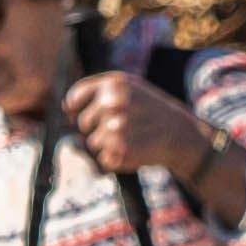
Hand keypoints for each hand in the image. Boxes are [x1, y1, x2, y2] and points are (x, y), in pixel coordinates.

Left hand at [57, 70, 224, 185]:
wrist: (180, 134)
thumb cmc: (150, 110)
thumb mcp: (129, 89)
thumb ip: (97, 93)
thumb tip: (64, 108)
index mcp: (114, 84)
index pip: (74, 99)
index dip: (75, 109)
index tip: (81, 115)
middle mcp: (112, 103)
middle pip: (82, 124)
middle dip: (95, 129)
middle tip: (122, 127)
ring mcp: (116, 128)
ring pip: (91, 144)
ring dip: (106, 145)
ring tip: (131, 138)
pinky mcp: (121, 151)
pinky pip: (103, 160)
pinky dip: (115, 160)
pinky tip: (133, 150)